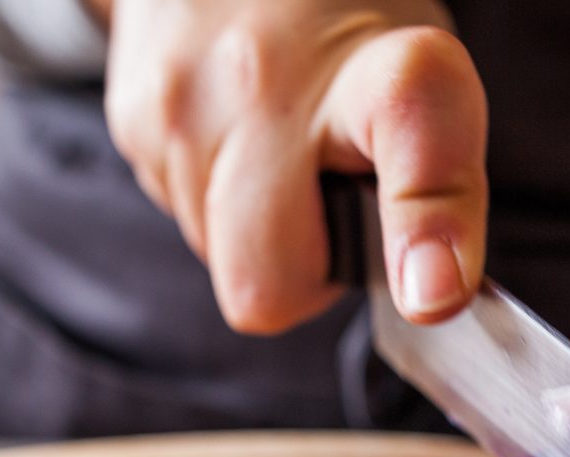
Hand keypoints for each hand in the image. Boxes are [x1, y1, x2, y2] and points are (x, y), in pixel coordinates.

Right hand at [102, 0, 486, 332]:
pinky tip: (239, 146)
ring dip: (260, 240)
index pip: (410, 128)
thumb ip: (437, 196)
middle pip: (269, 282)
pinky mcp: (132, 120)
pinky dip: (219, 206)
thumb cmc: (348, 45)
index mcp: (376, 64)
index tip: (434, 292)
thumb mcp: (427, 94)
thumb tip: (429, 298)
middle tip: (331, 210)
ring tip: (283, 159)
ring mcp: (182, 99)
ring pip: (220, 262)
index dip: (425, 223)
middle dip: (302, 278)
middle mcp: (265, 76)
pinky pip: (187, 222)